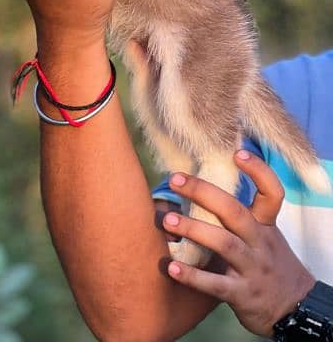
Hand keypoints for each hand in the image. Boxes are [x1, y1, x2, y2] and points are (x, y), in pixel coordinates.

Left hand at [163, 150, 315, 336]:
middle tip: (175, 179)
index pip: (272, 193)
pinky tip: (170, 268)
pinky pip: (215, 285)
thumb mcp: (261, 234)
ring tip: (166, 220)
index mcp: (265, 224)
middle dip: (203, 192)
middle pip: (234, 211)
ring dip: (193, 229)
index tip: (237, 152)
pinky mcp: (242, 295)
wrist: (293, 308)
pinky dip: (192, 276)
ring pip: (224, 244)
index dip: (259, 171)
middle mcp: (260, 242)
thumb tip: (193, 183)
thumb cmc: (265, 261)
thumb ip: (234, 214)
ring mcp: (252, 268)